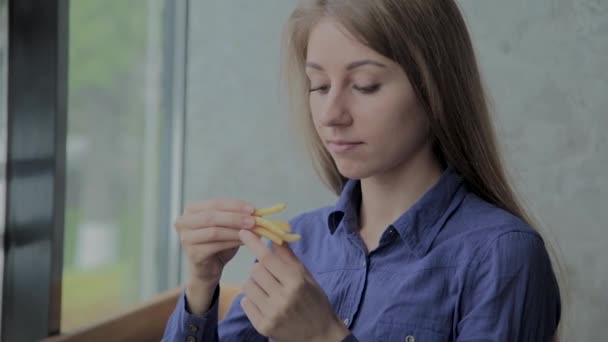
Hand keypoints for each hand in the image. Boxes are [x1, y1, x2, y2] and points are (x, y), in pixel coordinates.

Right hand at [174, 199, 254, 313]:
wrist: (208, 269)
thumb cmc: (218, 244)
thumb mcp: (228, 226)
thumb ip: (237, 216)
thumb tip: (257, 211)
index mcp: (191, 210)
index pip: (215, 203)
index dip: (234, 205)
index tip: (253, 209)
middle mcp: (183, 222)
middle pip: (212, 216)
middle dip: (235, 218)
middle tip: (253, 221)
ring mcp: (186, 238)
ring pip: (214, 231)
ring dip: (235, 231)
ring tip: (251, 232)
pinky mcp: (192, 253)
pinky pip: (215, 245)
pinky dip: (232, 242)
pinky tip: (244, 242)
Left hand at [239, 230, 349, 341]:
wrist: (319, 336)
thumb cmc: (315, 301)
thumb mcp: (306, 277)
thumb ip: (289, 258)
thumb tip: (276, 237)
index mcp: (296, 282)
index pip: (268, 258)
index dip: (254, 243)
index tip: (244, 232)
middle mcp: (283, 298)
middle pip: (255, 270)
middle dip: (259, 267)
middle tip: (269, 273)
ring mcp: (272, 314)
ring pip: (247, 285)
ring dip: (254, 283)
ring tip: (268, 289)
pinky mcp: (263, 326)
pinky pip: (246, 302)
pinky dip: (252, 299)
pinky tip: (265, 302)